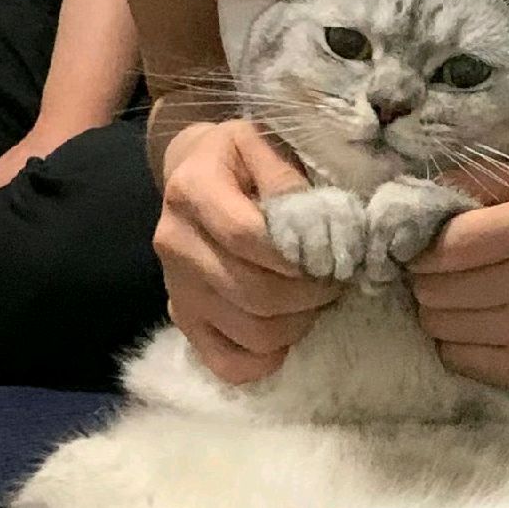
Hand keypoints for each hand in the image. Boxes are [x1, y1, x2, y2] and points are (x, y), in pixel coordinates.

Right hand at [154, 119, 341, 383]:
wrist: (198, 173)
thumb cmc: (244, 159)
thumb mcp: (266, 144)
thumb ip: (290, 179)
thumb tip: (319, 225)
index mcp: (191, 189)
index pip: (247, 236)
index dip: (300, 254)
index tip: (334, 253)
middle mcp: (173, 242)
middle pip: (253, 292)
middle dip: (310, 293)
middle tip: (335, 279)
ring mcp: (175, 288)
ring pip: (250, 332)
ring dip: (299, 322)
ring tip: (314, 298)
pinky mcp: (183, 321)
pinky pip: (229, 364)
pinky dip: (268, 357)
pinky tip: (287, 328)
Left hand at [407, 187, 508, 391]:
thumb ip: (487, 184)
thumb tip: (417, 194)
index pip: (448, 246)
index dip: (420, 249)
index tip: (420, 249)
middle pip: (436, 290)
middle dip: (425, 281)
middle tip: (438, 277)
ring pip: (441, 327)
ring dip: (438, 313)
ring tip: (460, 301)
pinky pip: (459, 361)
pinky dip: (455, 343)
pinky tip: (477, 328)